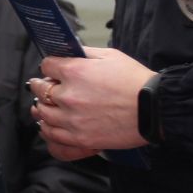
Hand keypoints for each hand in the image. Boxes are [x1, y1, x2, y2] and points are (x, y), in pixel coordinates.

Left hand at [30, 48, 156, 156]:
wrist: (153, 110)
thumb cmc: (135, 81)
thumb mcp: (111, 56)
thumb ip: (85, 54)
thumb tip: (70, 53)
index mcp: (75, 72)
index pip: (46, 65)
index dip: (49, 66)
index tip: (51, 69)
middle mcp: (68, 96)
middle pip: (39, 89)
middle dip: (40, 85)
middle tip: (42, 85)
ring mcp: (72, 119)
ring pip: (41, 113)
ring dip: (41, 107)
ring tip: (43, 106)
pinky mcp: (79, 138)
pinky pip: (51, 135)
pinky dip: (47, 128)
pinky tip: (48, 124)